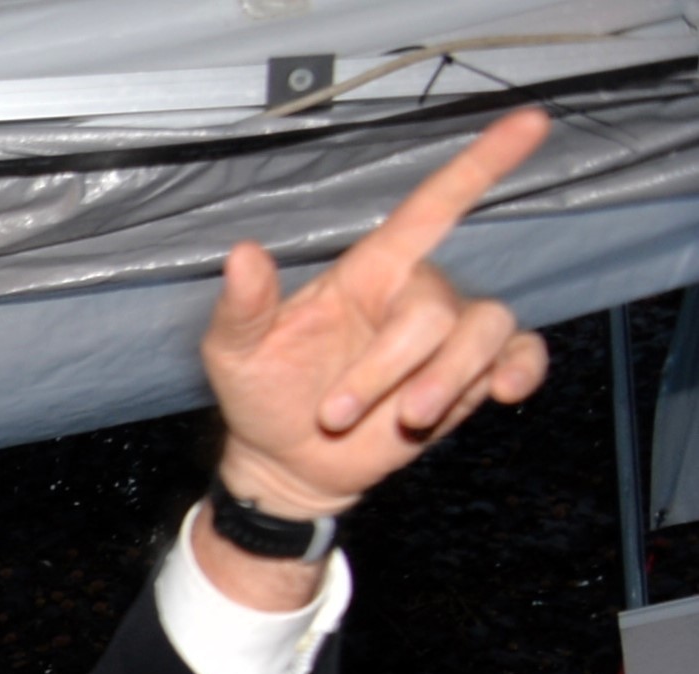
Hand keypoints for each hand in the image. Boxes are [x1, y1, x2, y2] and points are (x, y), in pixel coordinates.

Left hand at [202, 109, 550, 526]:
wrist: (284, 463)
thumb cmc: (263, 393)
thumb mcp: (235, 351)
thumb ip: (243, 305)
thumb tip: (240, 253)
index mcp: (371, 272)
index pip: (432, 207)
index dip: (479, 164)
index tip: (529, 120)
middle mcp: (418, 294)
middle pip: (437, 309)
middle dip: (388, 367)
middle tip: (335, 415)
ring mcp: (451, 337)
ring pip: (485, 331)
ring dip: (445, 380)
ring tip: (404, 420)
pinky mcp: (473, 378)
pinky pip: (522, 356)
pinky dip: (522, 370)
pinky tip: (506, 391)